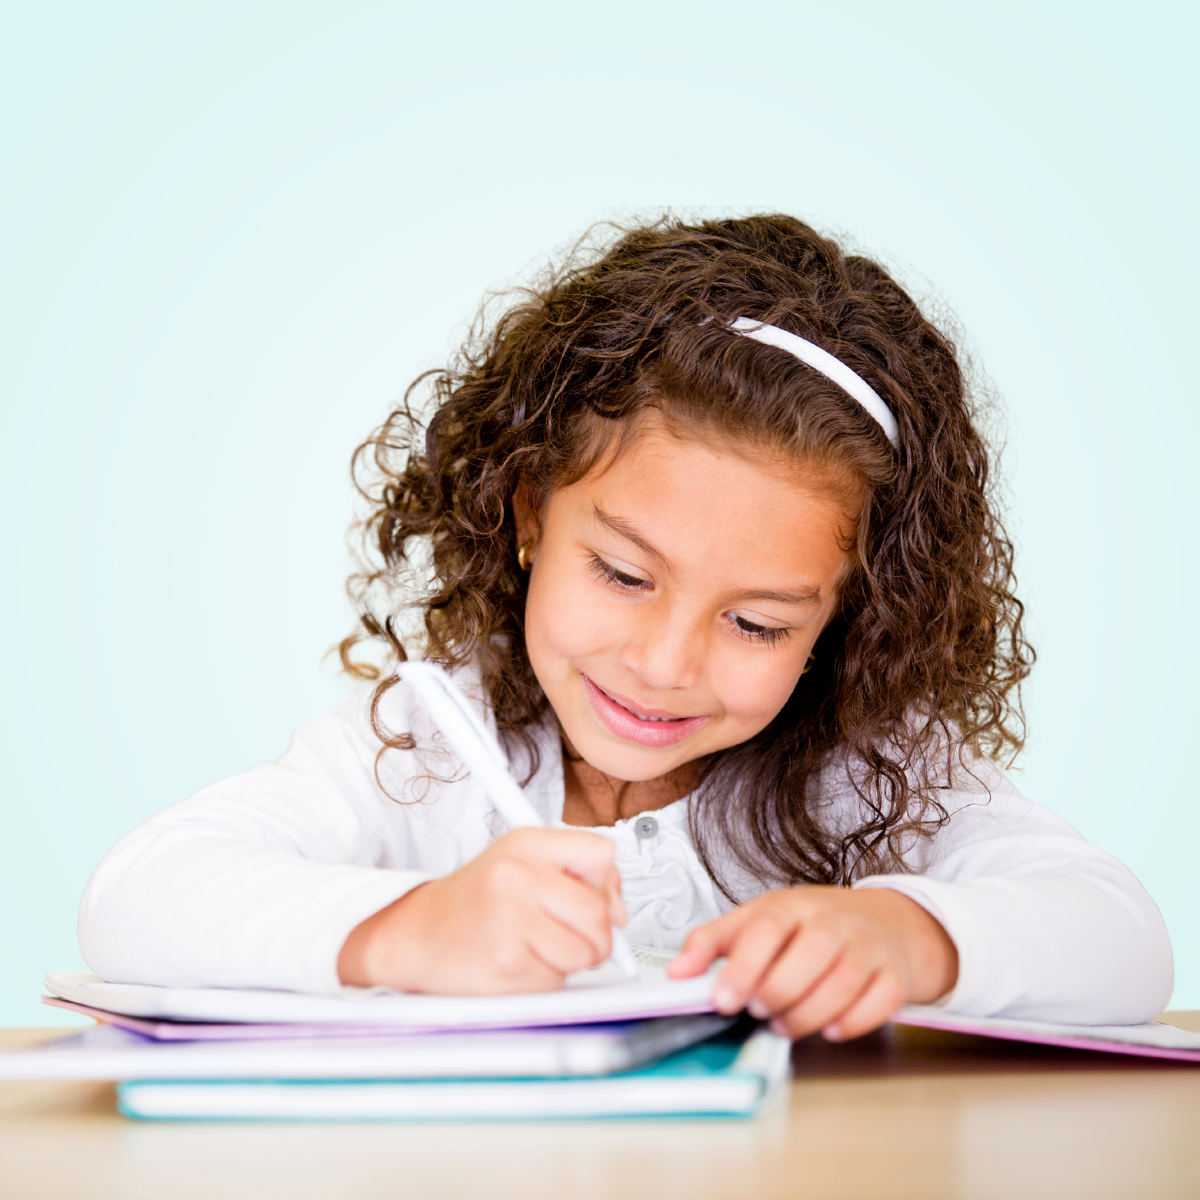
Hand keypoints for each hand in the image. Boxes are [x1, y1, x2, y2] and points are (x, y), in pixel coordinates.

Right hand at [337, 828, 626, 993]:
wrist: (415, 934)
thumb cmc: (474, 901)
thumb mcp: (521, 864)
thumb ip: (578, 876)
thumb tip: (619, 913)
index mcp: (525, 843)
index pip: (602, 854)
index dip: (603, 885)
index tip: (586, 898)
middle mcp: (517, 875)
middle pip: (598, 915)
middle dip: (594, 937)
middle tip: (564, 936)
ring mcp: (510, 920)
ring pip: (584, 953)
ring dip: (568, 962)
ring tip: (533, 948)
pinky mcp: (506, 964)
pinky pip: (556, 982)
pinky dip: (543, 982)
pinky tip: (515, 964)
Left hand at [667, 886, 957, 1040]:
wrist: (884, 922)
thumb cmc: (813, 924)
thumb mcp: (757, 920)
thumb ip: (713, 943)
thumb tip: (677, 972)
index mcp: (792, 906)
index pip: (766, 928)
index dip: (742, 966)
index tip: (723, 1000)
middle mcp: (832, 922)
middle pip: (808, 958)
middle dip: (776, 995)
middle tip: (758, 1011)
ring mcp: (867, 948)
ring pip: (842, 985)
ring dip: (807, 1015)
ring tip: (783, 1024)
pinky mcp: (893, 976)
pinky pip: (879, 1004)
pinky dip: (853, 1023)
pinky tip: (830, 1028)